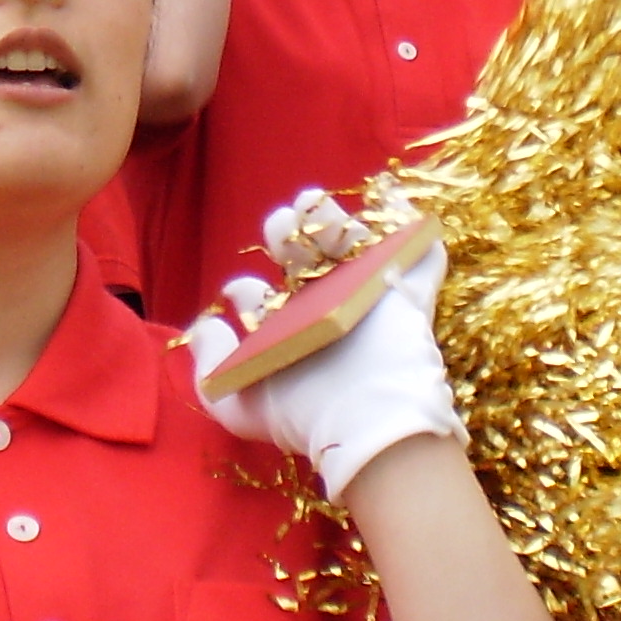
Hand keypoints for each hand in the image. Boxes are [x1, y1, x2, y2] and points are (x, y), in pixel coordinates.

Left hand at [180, 193, 464, 503]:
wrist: (368, 419)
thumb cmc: (304, 412)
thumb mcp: (238, 403)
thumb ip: (210, 367)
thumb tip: (202, 325)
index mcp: (286, 335)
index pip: (261, 303)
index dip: (245, 291)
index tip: (242, 292)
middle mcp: (324, 314)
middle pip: (303, 263)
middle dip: (286, 234)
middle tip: (280, 224)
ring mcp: (367, 302)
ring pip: (352, 250)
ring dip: (334, 221)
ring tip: (311, 201)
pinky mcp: (407, 298)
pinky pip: (418, 261)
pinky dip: (415, 237)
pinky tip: (399, 213)